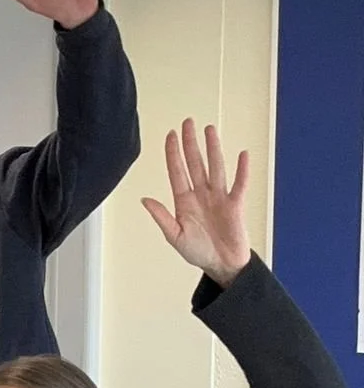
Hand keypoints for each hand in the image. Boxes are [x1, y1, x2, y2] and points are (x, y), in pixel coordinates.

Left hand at [142, 120, 251, 287]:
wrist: (222, 265)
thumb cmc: (199, 251)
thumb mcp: (175, 236)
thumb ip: (161, 217)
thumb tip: (144, 199)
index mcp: (184, 200)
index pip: (177, 171)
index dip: (173, 153)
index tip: (170, 134)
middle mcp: (201, 194)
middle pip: (195, 163)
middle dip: (191, 143)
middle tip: (188, 122)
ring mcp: (219, 197)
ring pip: (215, 168)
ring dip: (212, 149)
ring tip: (209, 130)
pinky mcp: (235, 205)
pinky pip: (239, 184)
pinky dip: (242, 170)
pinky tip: (242, 155)